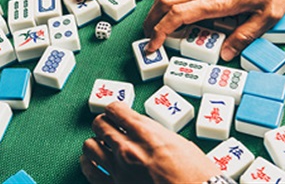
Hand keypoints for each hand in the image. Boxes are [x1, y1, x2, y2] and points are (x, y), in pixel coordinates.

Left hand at [81, 102, 219, 183]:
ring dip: (94, 143)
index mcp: (146, 132)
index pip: (115, 109)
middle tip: (107, 127)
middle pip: (99, 124)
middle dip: (103, 123)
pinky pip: (89, 170)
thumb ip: (157, 135)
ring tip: (100, 145)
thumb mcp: (179, 144)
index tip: (115, 113)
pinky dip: (88, 164)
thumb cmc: (196, 175)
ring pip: (89, 145)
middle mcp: (128, 147)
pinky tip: (92, 162)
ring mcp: (119, 168)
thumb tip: (148, 133)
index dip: (114, 110)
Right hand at [143, 0, 284, 60]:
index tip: (153, 45)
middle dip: (152, 22)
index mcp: (218, 1)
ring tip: (154, 20)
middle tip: (149, 36)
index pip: (178, 15)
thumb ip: (245, 35)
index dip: (160, 32)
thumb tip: (227, 53)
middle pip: (166, 2)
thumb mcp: (269, 14)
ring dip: (156, 5)